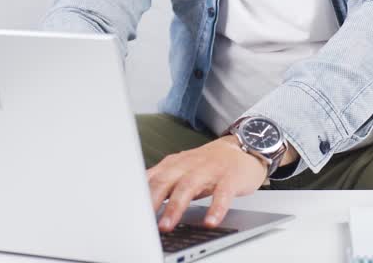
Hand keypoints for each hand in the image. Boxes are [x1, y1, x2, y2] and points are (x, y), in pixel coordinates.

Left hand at [146, 136, 268, 231]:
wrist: (243, 147)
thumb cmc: (209, 163)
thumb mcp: (181, 168)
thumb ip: (160, 180)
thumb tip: (136, 197)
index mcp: (174, 164)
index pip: (151, 179)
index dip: (138, 196)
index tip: (129, 213)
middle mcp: (189, 165)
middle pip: (166, 181)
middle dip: (152, 201)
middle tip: (143, 221)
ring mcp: (210, 170)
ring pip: (189, 186)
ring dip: (176, 207)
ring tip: (167, 226)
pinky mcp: (230, 178)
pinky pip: (222, 194)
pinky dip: (215, 208)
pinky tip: (210, 222)